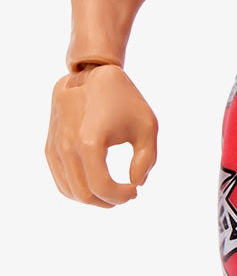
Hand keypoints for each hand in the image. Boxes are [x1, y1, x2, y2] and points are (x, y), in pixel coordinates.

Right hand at [46, 64, 157, 206]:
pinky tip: (96, 184)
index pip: (101, 187)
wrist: (91, 73)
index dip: (121, 196)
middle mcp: (68, 146)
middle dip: (108, 201)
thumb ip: (146, 160)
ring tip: (112, 190)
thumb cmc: (124, 99)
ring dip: (92, 198)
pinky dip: (77, 189)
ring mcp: (56, 147)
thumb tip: (135, 183)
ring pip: (68, 191)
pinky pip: (60, 179)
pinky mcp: (50, 145)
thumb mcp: (147, 126)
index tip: (135, 189)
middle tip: (126, 193)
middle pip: (84, 195)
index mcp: (90, 141)